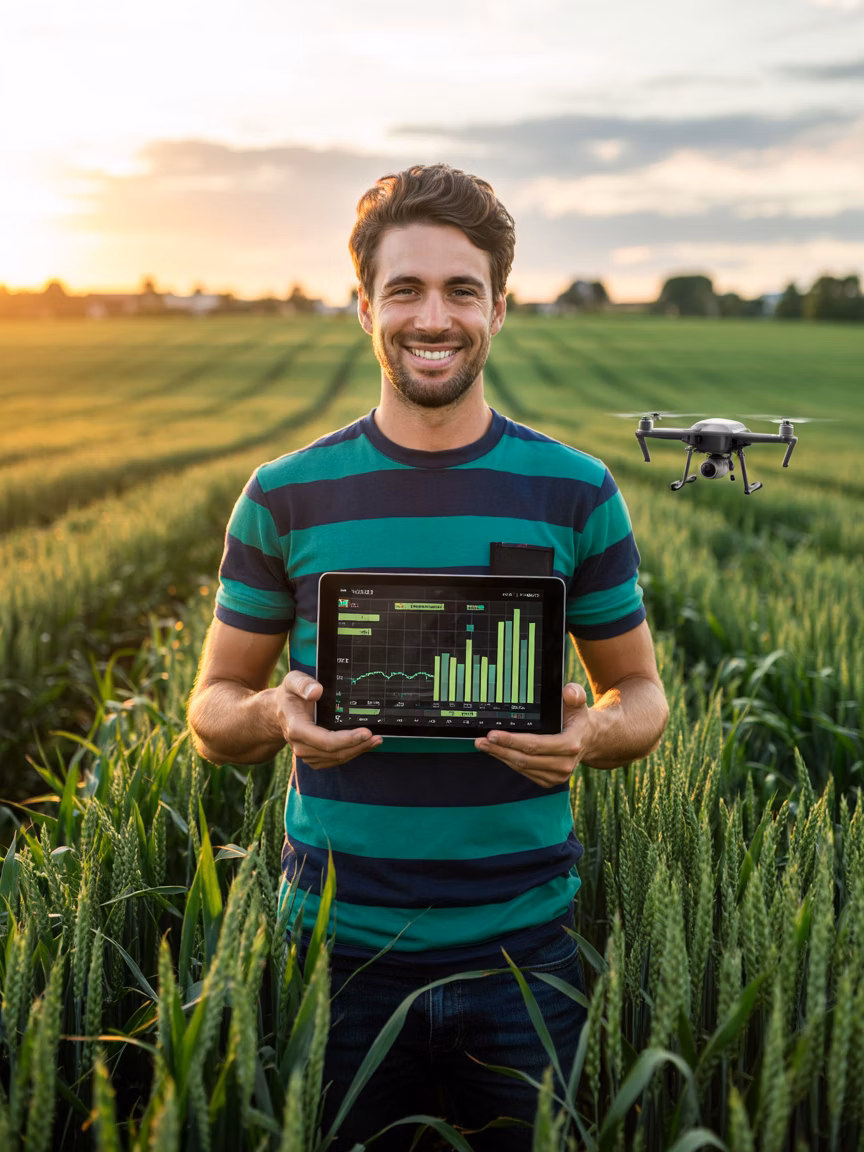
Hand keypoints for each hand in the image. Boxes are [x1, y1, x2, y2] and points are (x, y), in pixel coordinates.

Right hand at [275, 671, 381, 769]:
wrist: (279, 711)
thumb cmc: (290, 695)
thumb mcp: (292, 681)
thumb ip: (303, 684)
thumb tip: (316, 691)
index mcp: (297, 728)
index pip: (325, 741)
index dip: (347, 739)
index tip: (366, 732)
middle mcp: (300, 745)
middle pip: (334, 753)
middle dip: (358, 746)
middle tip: (377, 737)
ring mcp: (306, 754)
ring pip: (336, 759)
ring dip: (357, 751)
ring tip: (375, 741)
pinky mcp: (313, 757)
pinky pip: (334, 760)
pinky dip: (350, 753)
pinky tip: (363, 745)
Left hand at [474, 683, 591, 788]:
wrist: (588, 738)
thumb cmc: (576, 717)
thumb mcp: (578, 701)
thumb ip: (574, 694)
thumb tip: (568, 692)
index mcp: (570, 744)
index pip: (535, 745)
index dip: (512, 740)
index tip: (492, 733)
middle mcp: (564, 764)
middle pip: (524, 759)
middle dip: (500, 749)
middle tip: (480, 740)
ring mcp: (557, 775)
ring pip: (522, 767)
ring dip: (500, 756)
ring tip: (482, 745)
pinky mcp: (549, 781)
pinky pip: (524, 772)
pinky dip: (509, 761)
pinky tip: (497, 751)